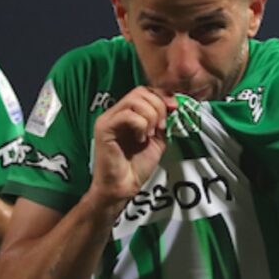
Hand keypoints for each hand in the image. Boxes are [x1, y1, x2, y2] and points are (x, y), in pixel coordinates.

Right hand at [88, 87, 175, 205]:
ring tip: (150, 134)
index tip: (174, 108)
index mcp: (128, 113)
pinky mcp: (104, 128)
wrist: (123, 187)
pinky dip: (140, 125)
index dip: (162, 96)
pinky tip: (140, 139)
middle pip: (141, 92)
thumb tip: (172, 104)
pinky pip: (127, 114)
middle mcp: (116, 112)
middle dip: (158, 107)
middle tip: (161, 127)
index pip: (145, 91)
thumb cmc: (136, 167)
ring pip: (134, 100)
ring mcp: (108, 119)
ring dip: (150, 117)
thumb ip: (162, 120)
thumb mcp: (157, 139)